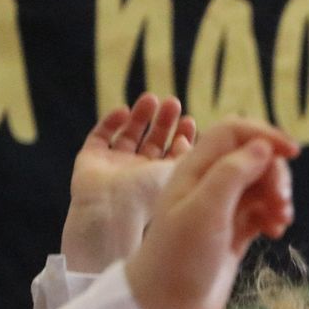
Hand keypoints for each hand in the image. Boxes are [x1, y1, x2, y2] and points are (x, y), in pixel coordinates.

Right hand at [61, 94, 198, 272]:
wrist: (111, 210)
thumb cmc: (149, 196)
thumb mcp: (179, 174)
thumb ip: (195, 157)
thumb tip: (217, 142)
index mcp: (160, 182)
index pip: (173, 155)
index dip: (182, 136)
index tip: (191, 121)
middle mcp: (138, 175)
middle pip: (153, 142)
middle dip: (164, 122)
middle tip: (174, 103)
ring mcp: (114, 167)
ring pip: (129, 136)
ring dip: (140, 116)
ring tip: (152, 98)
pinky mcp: (90, 161)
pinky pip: (100, 137)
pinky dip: (110, 122)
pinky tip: (123, 110)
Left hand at [125, 118, 298, 308]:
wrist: (166, 308)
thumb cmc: (179, 257)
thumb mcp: (205, 210)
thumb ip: (233, 174)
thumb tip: (263, 147)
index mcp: (194, 170)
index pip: (234, 132)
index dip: (265, 135)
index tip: (293, 153)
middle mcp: (208, 185)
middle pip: (254, 158)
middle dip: (275, 174)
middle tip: (282, 203)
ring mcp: (221, 210)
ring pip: (261, 185)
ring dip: (278, 196)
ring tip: (281, 221)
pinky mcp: (233, 234)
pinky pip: (262, 212)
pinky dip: (274, 216)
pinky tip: (275, 233)